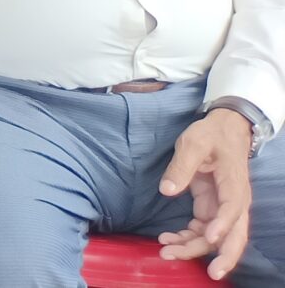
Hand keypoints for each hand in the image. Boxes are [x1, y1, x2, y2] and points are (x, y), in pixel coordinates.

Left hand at [158, 109, 254, 277]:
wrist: (225, 129)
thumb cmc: (212, 134)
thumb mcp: (194, 142)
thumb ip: (181, 165)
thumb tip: (168, 189)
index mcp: (234, 184)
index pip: (232, 210)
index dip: (222, 226)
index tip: (207, 238)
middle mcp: (234, 201)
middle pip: (235, 235)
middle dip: (224, 256)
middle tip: (211, 274)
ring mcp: (223, 206)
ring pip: (216, 237)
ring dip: (195, 249)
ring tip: (167, 253)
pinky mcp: (212, 207)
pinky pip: (203, 230)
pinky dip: (188, 238)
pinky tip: (168, 240)